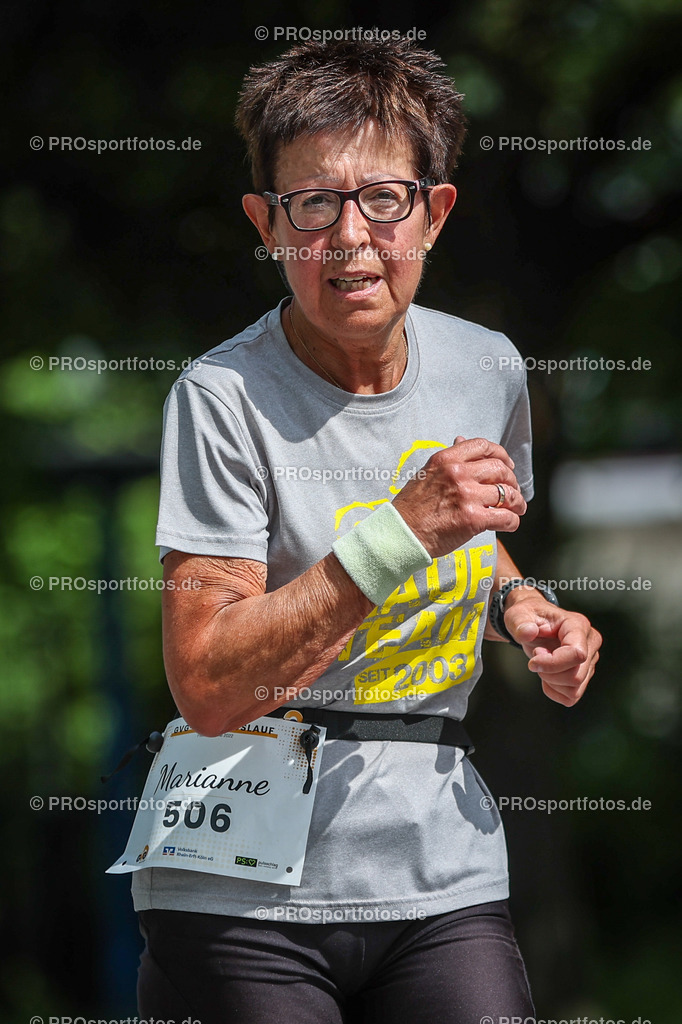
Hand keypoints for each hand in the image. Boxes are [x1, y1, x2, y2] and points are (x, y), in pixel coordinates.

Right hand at [392, 436, 526, 557]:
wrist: (401, 534)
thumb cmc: (412, 507)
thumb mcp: (427, 473)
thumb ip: (448, 460)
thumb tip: (461, 440)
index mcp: (446, 459)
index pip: (483, 446)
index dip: (501, 455)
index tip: (507, 465)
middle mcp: (458, 473)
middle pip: (500, 469)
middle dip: (512, 480)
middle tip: (513, 491)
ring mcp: (466, 495)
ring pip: (507, 493)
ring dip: (517, 502)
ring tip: (517, 508)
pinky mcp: (473, 519)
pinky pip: (504, 517)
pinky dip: (512, 521)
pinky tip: (510, 524)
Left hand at [503, 591, 601, 705]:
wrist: (532, 623)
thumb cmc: (527, 617)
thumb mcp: (517, 615)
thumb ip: (520, 622)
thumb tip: (527, 632)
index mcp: (578, 625)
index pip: (577, 654)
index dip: (552, 664)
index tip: (533, 661)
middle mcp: (590, 643)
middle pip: (576, 676)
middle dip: (549, 674)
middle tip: (535, 659)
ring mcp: (590, 660)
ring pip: (575, 689)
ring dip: (551, 682)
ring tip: (542, 664)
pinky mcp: (585, 675)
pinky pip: (571, 697)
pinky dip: (554, 691)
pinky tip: (546, 675)